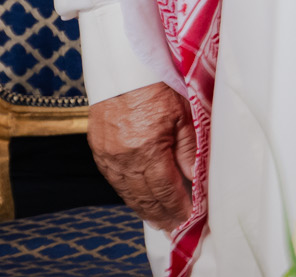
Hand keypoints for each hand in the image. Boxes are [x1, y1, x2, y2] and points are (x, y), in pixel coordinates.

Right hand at [88, 82, 195, 229]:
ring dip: (144, 208)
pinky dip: (128, 193)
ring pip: (128, 192)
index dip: (177, 206)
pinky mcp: (99, 151)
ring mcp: (108, 156)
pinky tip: (138, 199)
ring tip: (158, 219)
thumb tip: (196, 178)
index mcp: (148, 149)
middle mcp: (125, 157)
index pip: (165, 189)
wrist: (123, 70)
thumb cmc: (159, 86)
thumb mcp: (183, 114)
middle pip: (145, 196)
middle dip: (161, 213)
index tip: (189, 217)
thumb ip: (189, 149)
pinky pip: (115, 180)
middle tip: (174, 225)